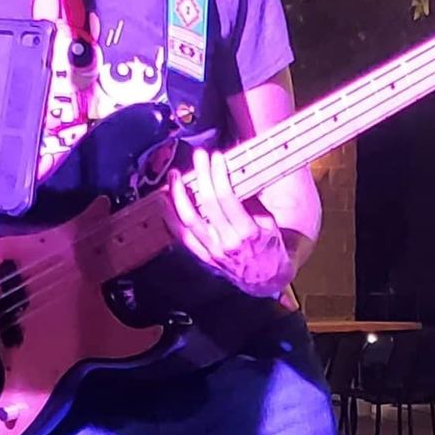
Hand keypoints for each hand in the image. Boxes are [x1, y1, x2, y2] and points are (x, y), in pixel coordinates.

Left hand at [169, 149, 292, 299]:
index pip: (227, 198)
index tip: (216, 157)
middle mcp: (227, 242)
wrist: (265, 278)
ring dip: (179, 195)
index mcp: (246, 232)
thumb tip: (232, 174)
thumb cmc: (269, 246)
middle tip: (198, 156)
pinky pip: (182, 236)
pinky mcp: (203, 256)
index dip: (219, 175)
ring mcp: (212, 251)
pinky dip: (171, 218)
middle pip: (207, 203)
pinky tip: (165, 202)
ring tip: (175, 176)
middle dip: (201, 176)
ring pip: (189, 220)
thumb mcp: (269, 223)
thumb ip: (251, 201)